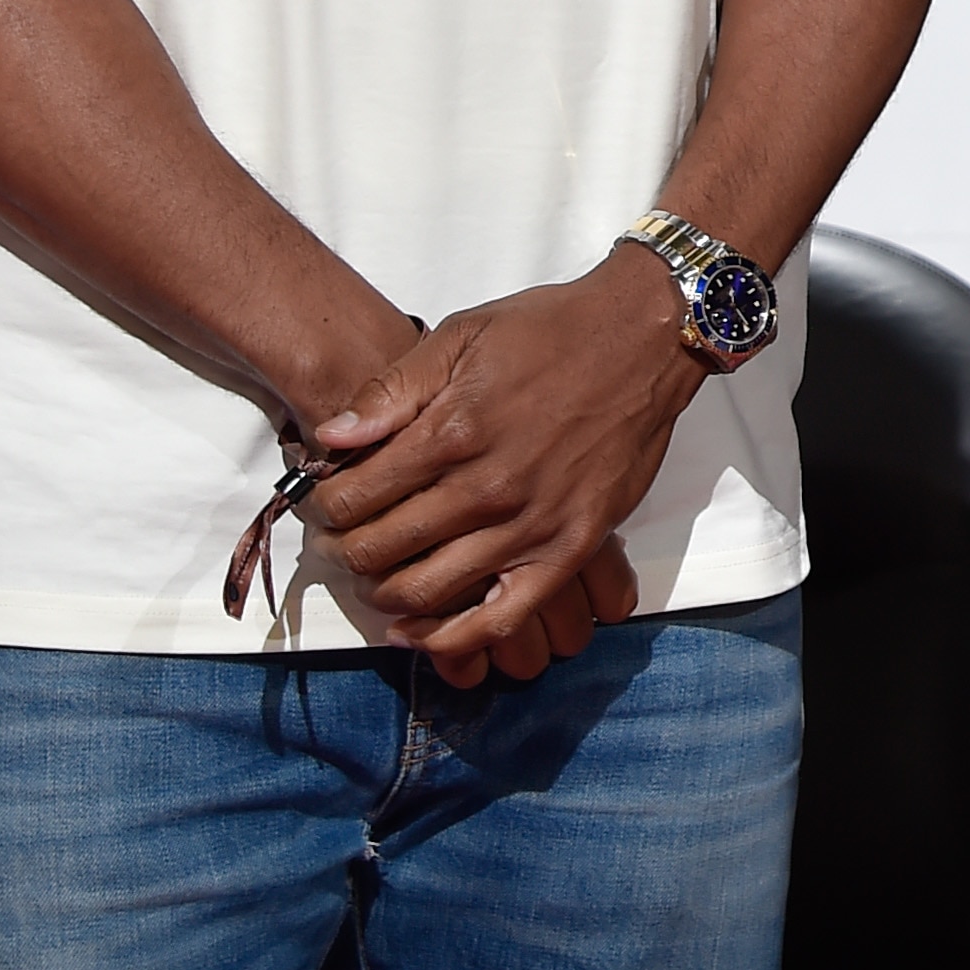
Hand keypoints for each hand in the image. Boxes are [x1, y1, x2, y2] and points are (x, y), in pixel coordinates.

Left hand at [295, 246, 707, 671]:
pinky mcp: (572, 548)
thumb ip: (392, 391)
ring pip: (429, 590)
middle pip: (382, 549)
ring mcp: (532, 524)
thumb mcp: (461, 336)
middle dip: (346, 551)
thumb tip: (330, 439)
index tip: (326, 502)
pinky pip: (503, 616)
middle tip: (342, 543)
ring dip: (384, 594)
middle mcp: (488, 487)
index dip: (325, 506)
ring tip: (378, 576)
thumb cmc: (550, 331)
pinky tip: (421, 632)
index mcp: (452, 431)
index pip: (356, 496)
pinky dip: (453, 638)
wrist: (644, 337)